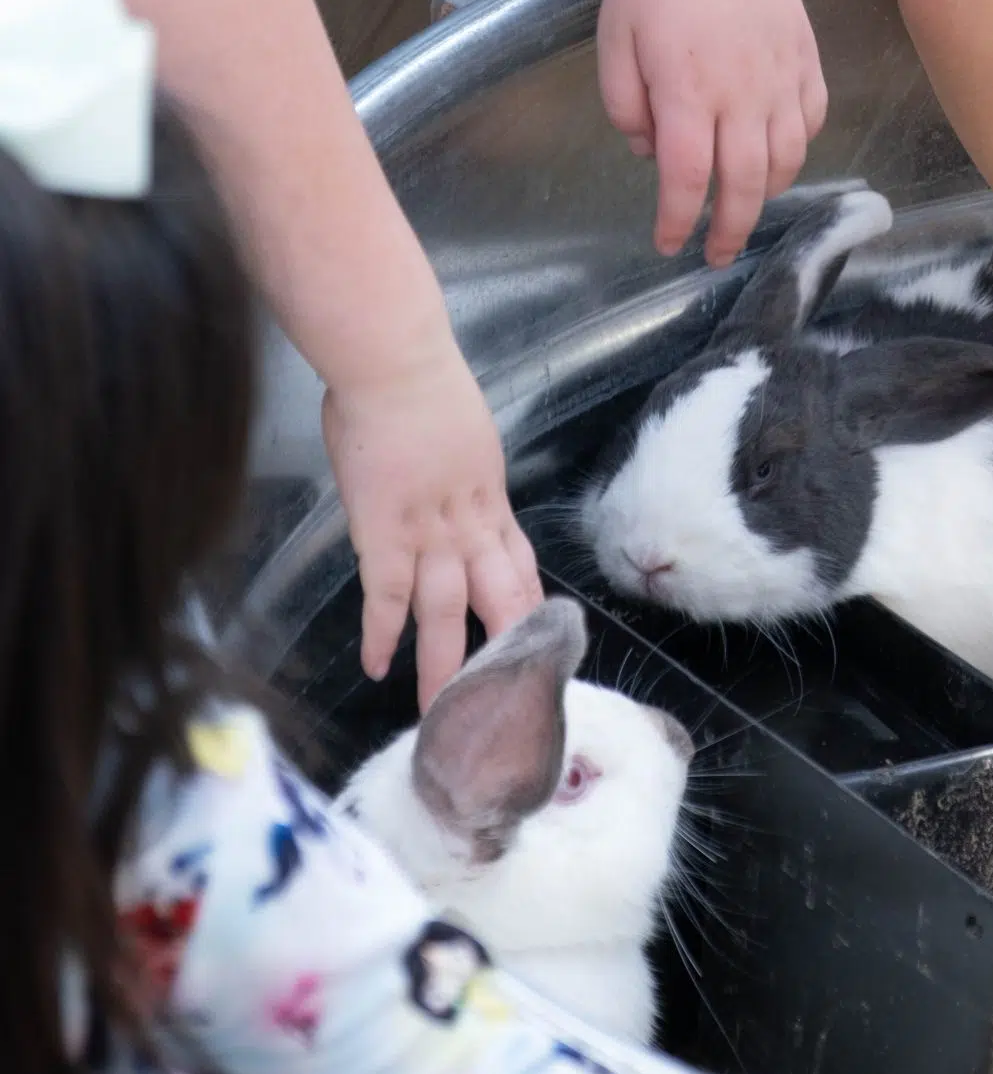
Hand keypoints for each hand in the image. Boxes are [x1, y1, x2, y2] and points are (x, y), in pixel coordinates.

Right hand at [323, 340, 541, 709]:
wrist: (396, 363)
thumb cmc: (420, 380)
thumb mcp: (461, 428)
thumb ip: (456, 463)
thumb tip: (443, 474)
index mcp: (488, 495)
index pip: (517, 560)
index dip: (526, 601)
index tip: (536, 637)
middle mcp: (468, 521)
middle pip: (496, 596)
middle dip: (500, 650)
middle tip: (504, 700)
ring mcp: (428, 531)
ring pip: (446, 611)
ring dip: (445, 663)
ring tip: (442, 710)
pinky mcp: (383, 532)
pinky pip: (386, 596)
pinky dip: (381, 634)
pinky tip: (376, 667)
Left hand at [598, 0, 828, 267]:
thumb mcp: (613, 38)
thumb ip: (623, 103)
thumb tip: (649, 149)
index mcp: (687, 92)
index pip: (686, 178)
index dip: (677, 220)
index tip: (668, 243)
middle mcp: (741, 95)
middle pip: (744, 184)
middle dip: (730, 230)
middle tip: (716, 255)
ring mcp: (781, 79)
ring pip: (786, 160)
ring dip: (764, 195)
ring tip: (743, 206)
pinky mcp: (807, 61)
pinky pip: (812, 122)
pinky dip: (797, 150)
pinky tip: (776, 153)